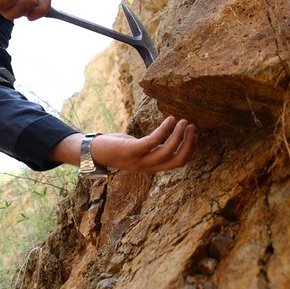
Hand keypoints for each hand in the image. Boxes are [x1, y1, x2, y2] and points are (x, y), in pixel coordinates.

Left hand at [49, 116, 197, 174]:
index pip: (178, 163)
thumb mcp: (138, 149)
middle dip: (188, 144)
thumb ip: (152, 146)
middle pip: (177, 160)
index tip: (197, 135)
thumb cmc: (116, 147)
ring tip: (184, 121)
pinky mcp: (131, 151)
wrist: (92, 151)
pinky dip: (164, 130)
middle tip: (193, 126)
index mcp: (151, 168)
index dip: (190, 149)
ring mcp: (139, 161)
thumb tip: (169, 135)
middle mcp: (147, 168)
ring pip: (167, 151)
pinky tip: (170, 120)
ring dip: (179, 135)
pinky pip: (153, 141)